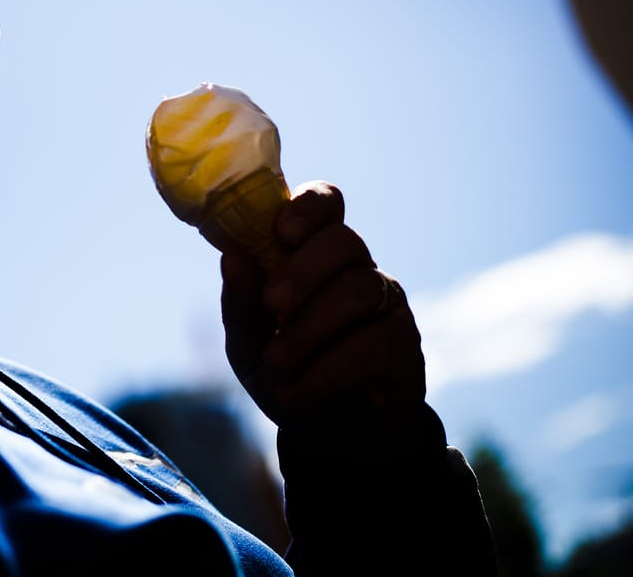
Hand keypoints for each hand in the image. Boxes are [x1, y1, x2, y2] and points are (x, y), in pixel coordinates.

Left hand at [220, 181, 426, 447]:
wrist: (324, 434)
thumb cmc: (284, 371)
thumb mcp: (248, 344)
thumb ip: (240, 303)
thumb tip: (232, 256)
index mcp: (312, 253)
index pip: (326, 203)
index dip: (309, 207)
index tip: (281, 231)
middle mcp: (354, 268)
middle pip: (344, 240)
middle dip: (303, 270)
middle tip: (273, 305)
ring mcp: (385, 303)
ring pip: (359, 288)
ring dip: (310, 327)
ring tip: (277, 363)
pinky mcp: (404, 344)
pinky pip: (374, 341)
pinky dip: (328, 368)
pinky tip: (299, 390)